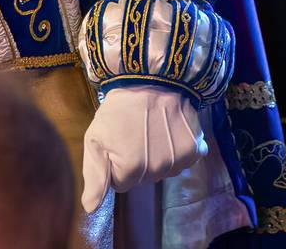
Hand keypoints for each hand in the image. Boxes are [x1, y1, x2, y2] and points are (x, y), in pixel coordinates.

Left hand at [79, 85, 207, 211]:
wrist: (153, 76)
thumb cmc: (119, 107)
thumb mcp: (96, 137)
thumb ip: (94, 176)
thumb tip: (90, 208)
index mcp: (132, 170)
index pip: (121, 185)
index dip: (117, 164)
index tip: (117, 143)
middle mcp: (158, 171)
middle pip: (144, 179)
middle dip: (137, 161)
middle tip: (134, 134)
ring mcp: (179, 161)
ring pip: (163, 171)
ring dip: (157, 156)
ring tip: (152, 129)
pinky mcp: (195, 149)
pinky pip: (184, 161)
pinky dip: (177, 148)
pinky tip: (170, 130)